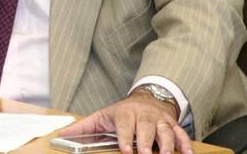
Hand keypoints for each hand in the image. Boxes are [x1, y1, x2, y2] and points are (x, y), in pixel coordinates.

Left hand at [59, 91, 192, 153]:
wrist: (147, 97)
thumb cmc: (122, 112)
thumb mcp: (102, 116)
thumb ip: (83, 127)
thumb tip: (61, 134)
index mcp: (125, 113)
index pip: (125, 125)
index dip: (125, 138)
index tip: (125, 150)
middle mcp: (143, 115)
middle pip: (146, 128)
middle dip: (146, 142)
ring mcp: (159, 119)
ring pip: (165, 130)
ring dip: (167, 144)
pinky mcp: (172, 124)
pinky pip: (181, 133)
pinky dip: (185, 143)